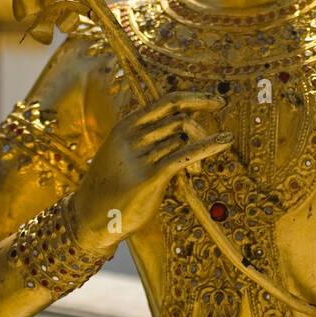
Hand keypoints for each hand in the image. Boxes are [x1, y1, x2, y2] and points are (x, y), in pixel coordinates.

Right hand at [69, 92, 229, 252]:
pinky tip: (225, 142)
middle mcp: (132, 136)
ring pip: (183, 140)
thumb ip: (149, 137)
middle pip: (180, 120)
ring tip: (196, 171)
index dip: (195, 99)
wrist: (90, 218)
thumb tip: (187, 126)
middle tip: (222, 133)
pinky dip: (209, 146)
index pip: (167, 101)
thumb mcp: (124, 152)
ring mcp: (139, 155)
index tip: (217, 102)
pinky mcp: (150, 176)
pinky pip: (186, 155)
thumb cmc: (111, 186)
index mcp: (126, 125)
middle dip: (202, 128)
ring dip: (198, 152)